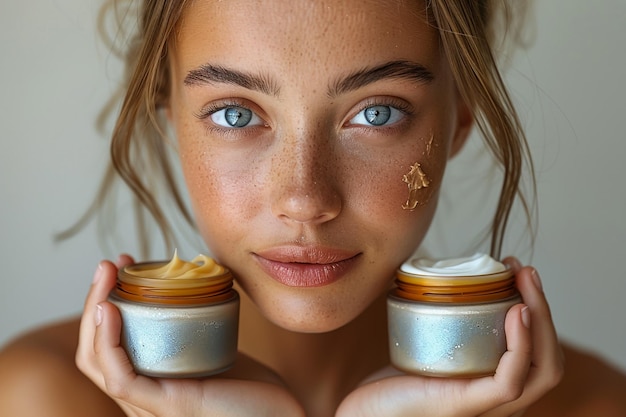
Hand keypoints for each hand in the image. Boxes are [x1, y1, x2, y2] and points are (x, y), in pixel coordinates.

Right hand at [75, 256, 303, 416]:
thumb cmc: (253, 389)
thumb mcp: (216, 351)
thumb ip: (198, 331)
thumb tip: (194, 284)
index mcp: (150, 384)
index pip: (106, 348)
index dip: (104, 304)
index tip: (123, 267)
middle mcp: (143, 397)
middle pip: (94, 352)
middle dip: (94, 300)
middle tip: (109, 265)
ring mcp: (152, 405)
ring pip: (98, 362)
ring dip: (95, 310)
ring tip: (107, 276)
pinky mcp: (169, 406)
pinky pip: (122, 378)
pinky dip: (108, 343)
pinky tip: (110, 310)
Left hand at [336, 260, 563, 416]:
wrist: (367, 411)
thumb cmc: (394, 380)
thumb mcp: (429, 344)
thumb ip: (446, 321)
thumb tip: (448, 273)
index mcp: (496, 385)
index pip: (540, 353)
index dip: (540, 310)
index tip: (517, 271)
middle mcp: (500, 401)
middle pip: (548, 359)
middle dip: (545, 308)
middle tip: (524, 269)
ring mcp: (486, 407)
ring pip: (540, 369)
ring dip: (540, 318)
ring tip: (523, 282)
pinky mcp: (466, 406)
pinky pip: (508, 382)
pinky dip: (520, 346)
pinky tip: (517, 313)